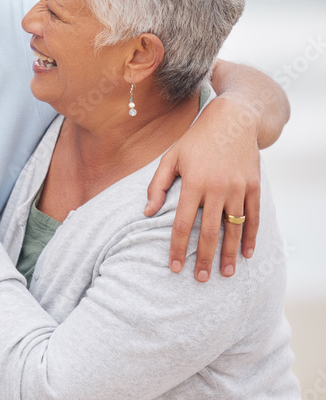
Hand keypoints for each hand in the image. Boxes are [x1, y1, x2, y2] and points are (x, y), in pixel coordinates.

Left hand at [146, 96, 259, 281]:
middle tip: (200, 279)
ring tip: (224, 274)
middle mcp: (217, 188)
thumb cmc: (195, 141)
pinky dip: (250, 236)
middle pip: (208, 232)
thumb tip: (146, 213)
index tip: (173, 266)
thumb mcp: (170, 158)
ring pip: (233, 228)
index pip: (181, 224)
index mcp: (193, 183)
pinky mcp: (254, 186)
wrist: (233, 121)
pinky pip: (252, 217)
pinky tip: (246, 254)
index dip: (176, 247)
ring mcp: (239, 188)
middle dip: (203, 258)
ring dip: (228, 253)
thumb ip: (157, 185)